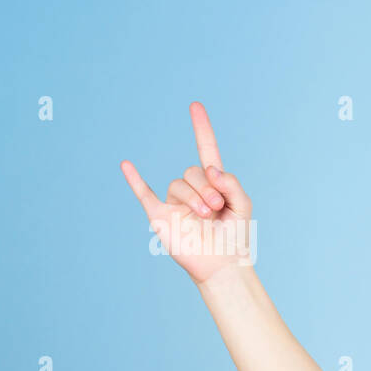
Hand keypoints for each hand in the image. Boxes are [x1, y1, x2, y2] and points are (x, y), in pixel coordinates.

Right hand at [120, 102, 253, 285]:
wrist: (223, 265)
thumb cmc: (235, 236)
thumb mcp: (243, 206)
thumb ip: (233, 184)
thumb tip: (212, 169)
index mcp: (213, 184)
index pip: (206, 150)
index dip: (202, 129)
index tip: (196, 106)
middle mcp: (192, 189)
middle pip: (192, 172)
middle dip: (207, 188)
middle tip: (217, 207)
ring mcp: (175, 202)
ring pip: (177, 185)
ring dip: (194, 198)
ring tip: (207, 215)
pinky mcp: (161, 215)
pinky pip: (144, 194)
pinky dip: (134, 180)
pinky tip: (126, 165)